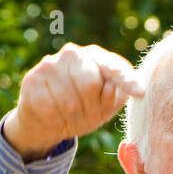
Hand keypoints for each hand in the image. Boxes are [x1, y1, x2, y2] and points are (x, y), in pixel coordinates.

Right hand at [3, 42, 144, 160]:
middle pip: (90, 83)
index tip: (140, 92)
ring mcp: (50, 64)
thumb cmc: (83, 109)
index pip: (114, 68)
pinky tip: (53, 113)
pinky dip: (55, 119)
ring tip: (70, 113)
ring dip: (72, 116)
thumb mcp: (105, 105)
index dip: (126, 80)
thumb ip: (115, 95)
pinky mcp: (32, 80)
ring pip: (68, 100)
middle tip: (86, 112)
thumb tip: (117, 89)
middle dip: (91, 106)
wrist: (47, 120)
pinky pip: (49, 108)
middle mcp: (73, 54)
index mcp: (97, 58)